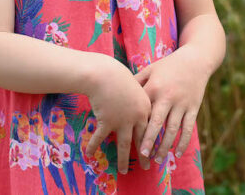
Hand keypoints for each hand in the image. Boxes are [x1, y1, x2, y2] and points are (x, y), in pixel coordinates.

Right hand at [84, 57, 150, 174]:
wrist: (105, 73)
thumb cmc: (119, 76)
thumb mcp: (136, 86)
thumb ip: (140, 99)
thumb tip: (142, 109)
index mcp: (146, 108)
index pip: (151, 129)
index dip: (152, 141)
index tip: (155, 150)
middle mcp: (136, 117)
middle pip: (141, 140)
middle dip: (144, 156)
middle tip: (147, 167)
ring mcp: (122, 121)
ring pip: (124, 145)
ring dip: (123, 160)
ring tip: (124, 171)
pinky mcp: (107, 122)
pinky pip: (100, 138)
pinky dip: (93, 145)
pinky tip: (89, 154)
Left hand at [133, 46, 209, 168]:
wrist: (195, 60)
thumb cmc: (169, 66)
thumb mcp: (151, 70)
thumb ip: (136, 81)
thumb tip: (118, 93)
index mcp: (154, 87)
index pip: (143, 111)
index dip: (136, 126)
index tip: (128, 140)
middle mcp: (168, 96)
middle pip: (158, 122)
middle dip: (150, 140)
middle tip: (143, 155)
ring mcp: (182, 103)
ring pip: (173, 128)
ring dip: (165, 145)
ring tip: (157, 160)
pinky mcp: (193, 107)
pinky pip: (188, 128)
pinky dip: (183, 142)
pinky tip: (177, 153)